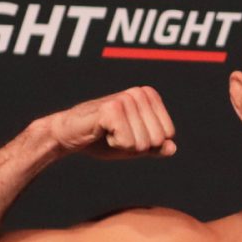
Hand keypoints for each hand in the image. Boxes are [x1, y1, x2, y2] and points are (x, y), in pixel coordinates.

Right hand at [48, 87, 176, 159]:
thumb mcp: (134, 145)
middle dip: (137, 146)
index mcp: (148, 96)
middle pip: (157, 139)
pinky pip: (128, 143)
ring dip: (123, 145)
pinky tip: (102, 133)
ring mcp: (126, 99)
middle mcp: (139, 93)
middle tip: (116, 135)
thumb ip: (155, 147)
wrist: (69, 135)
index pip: (168, 134)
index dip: (148, 144)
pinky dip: (115, 145)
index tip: (128, 134)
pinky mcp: (111, 109)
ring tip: (108, 132)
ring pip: (143, 143)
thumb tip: (172, 147)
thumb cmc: (102, 138)